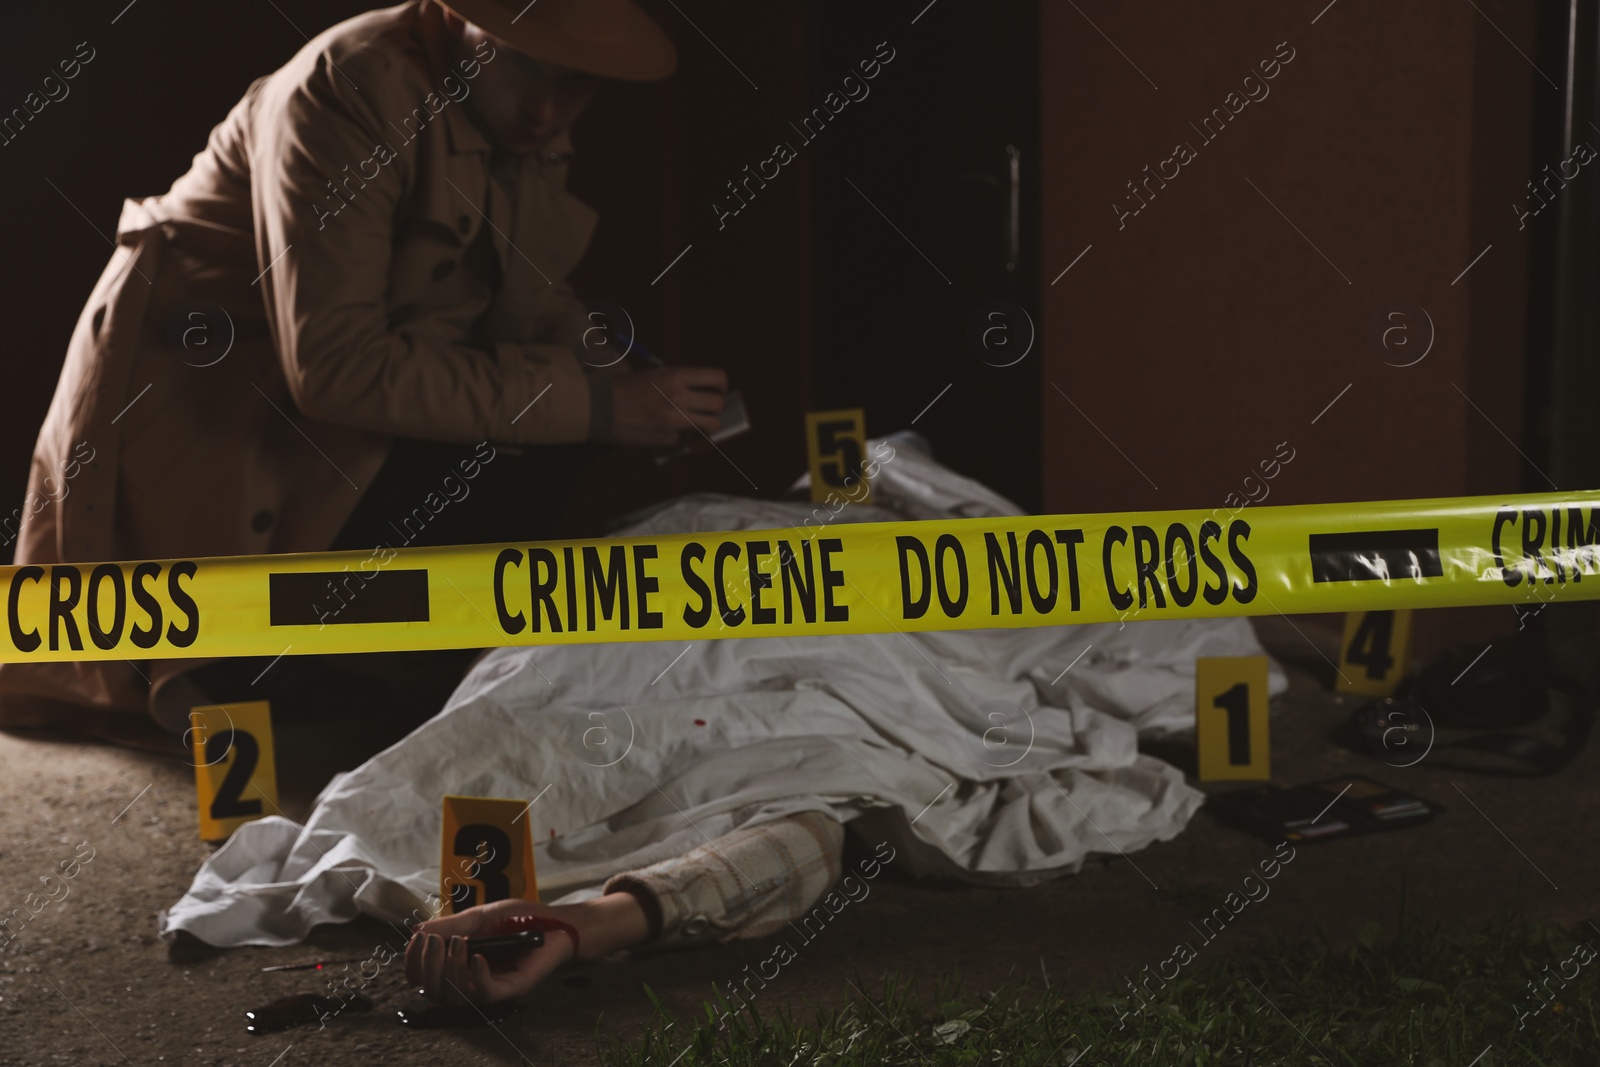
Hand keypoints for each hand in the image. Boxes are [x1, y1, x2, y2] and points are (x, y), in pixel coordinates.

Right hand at [405, 899, 573, 1005]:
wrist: (556, 920)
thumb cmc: (519, 918)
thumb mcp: (481, 915)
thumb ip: (451, 925)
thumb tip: (417, 930)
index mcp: (458, 964)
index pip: (424, 976)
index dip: (413, 963)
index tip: (415, 941)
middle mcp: (469, 980)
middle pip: (434, 991)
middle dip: (428, 966)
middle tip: (434, 941)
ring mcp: (489, 987)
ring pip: (455, 996)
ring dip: (450, 970)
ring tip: (458, 943)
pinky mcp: (511, 989)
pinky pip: (486, 994)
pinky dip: (477, 978)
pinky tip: (477, 958)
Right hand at [610, 367, 726, 445]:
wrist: (601, 407)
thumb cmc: (625, 388)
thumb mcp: (654, 375)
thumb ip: (678, 382)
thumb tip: (699, 391)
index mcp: (677, 376)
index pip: (717, 378)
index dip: (722, 385)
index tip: (719, 390)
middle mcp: (679, 397)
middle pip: (718, 404)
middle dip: (716, 407)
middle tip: (709, 409)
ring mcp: (675, 420)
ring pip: (711, 425)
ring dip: (708, 425)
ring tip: (699, 424)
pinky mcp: (668, 438)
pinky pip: (685, 438)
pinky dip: (680, 436)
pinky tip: (668, 431)